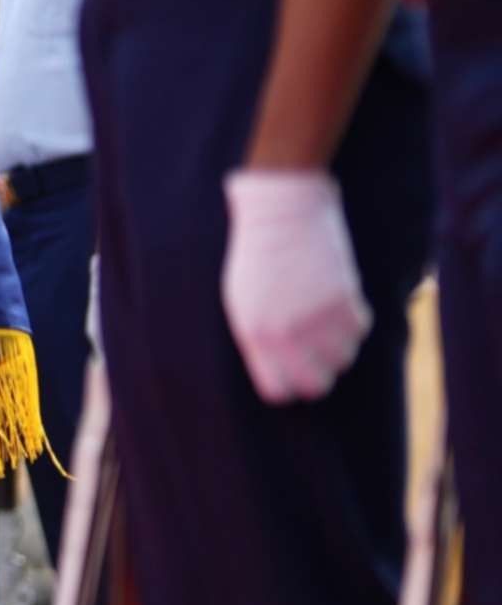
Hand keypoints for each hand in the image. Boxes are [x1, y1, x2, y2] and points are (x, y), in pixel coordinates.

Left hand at [222, 167, 370, 402]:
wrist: (282, 213)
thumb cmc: (258, 258)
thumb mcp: (243, 303)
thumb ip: (260, 340)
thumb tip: (283, 371)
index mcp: (254, 335)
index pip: (278, 391)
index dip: (288, 384)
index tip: (292, 371)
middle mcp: (286, 334)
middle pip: (316, 385)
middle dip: (318, 372)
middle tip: (316, 351)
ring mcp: (318, 319)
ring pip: (344, 359)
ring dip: (338, 343)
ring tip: (322, 317)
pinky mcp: (346, 300)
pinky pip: (361, 330)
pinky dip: (353, 319)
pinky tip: (337, 299)